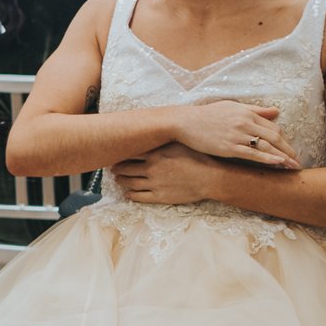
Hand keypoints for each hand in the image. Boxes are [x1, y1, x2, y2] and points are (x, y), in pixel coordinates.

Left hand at [114, 143, 228, 206]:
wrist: (212, 178)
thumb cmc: (198, 157)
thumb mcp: (179, 143)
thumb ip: (163, 139)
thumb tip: (151, 129)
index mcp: (155, 154)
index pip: (129, 153)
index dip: (120, 153)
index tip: (115, 153)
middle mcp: (151, 169)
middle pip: (125, 168)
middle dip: (117, 168)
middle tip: (112, 167)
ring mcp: (154, 184)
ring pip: (129, 183)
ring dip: (121, 181)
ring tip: (118, 179)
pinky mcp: (159, 197)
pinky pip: (138, 197)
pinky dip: (130, 195)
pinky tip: (127, 193)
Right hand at [171, 100, 298, 168]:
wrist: (184, 122)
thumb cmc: (206, 115)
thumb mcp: (232, 107)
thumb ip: (255, 110)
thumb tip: (276, 111)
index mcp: (247, 113)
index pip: (273, 127)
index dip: (284, 139)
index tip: (289, 149)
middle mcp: (245, 123)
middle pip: (274, 137)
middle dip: (288, 150)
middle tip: (297, 160)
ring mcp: (237, 135)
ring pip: (267, 146)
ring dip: (283, 157)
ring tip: (293, 166)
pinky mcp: (229, 147)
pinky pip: (253, 154)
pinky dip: (268, 158)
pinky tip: (278, 163)